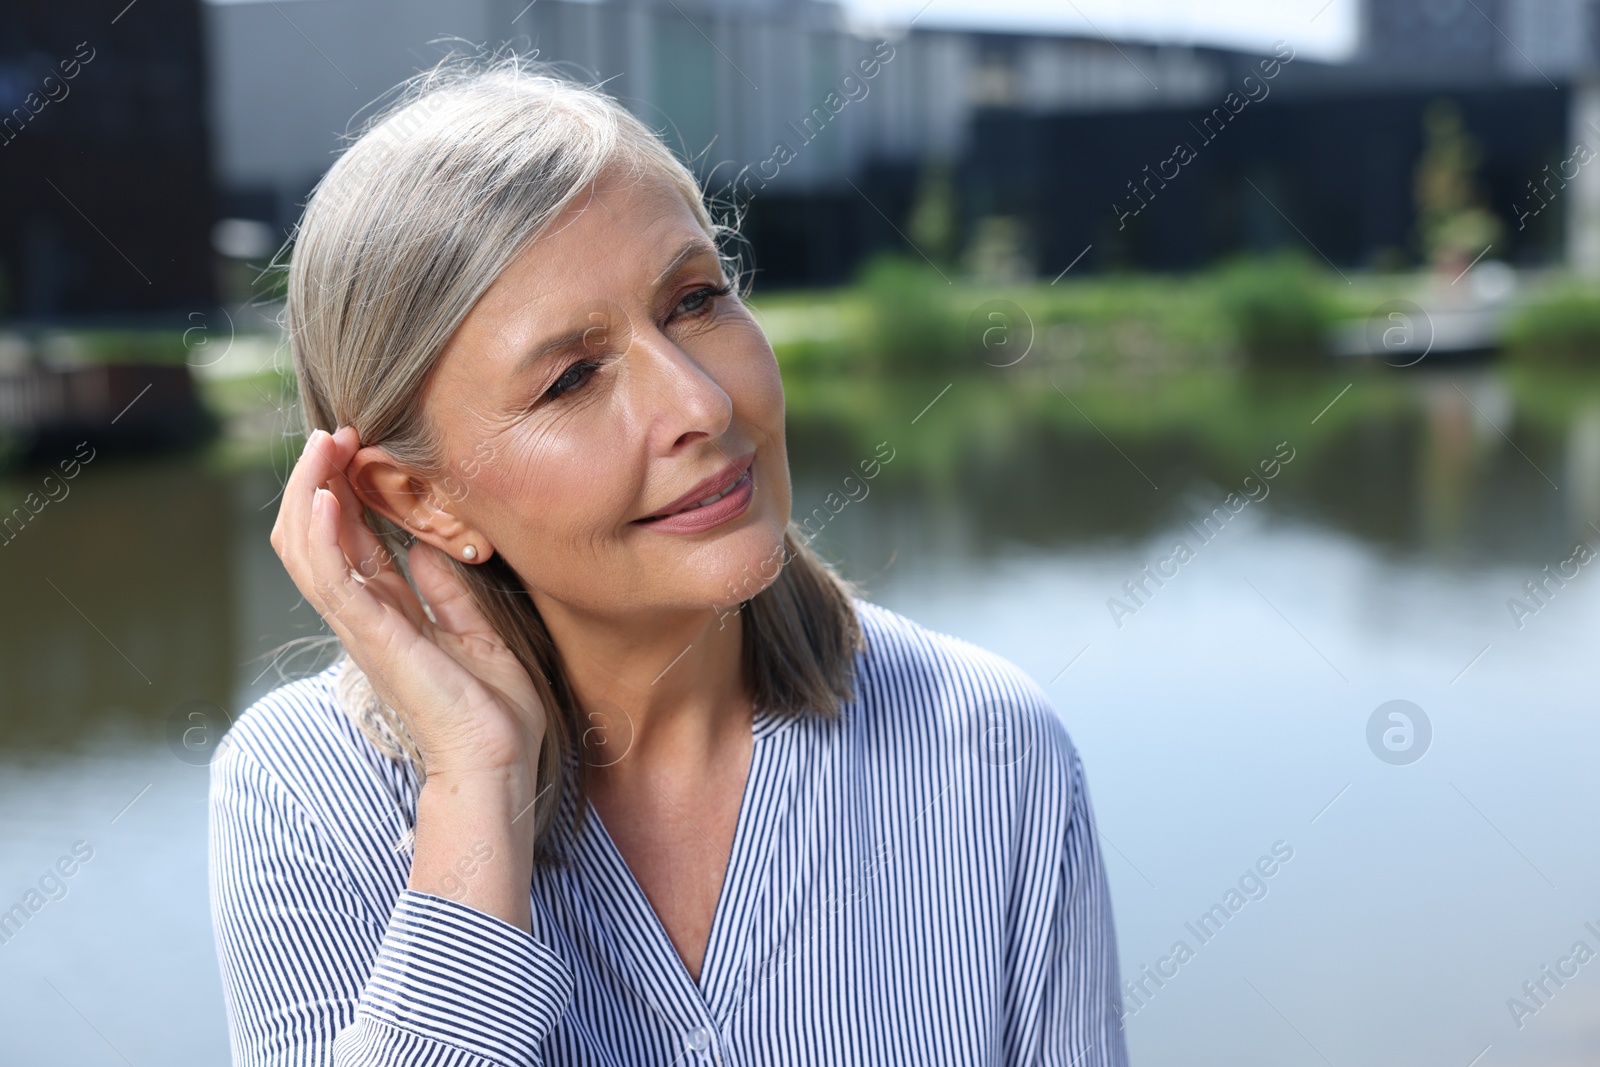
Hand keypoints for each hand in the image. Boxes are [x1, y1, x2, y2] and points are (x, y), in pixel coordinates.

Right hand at [269, 427, 546, 780]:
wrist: (498, 762)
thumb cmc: (493, 711)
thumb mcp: (478, 633)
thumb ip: (450, 592)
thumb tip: (431, 548)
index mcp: (389, 614)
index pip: (348, 540)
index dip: (345, 491)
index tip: (358, 445)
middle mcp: (365, 617)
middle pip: (315, 537)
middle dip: (318, 481)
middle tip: (334, 433)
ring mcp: (361, 628)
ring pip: (306, 551)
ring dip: (308, 493)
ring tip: (325, 445)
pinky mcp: (371, 638)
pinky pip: (329, 580)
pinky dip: (320, 535)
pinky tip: (323, 497)